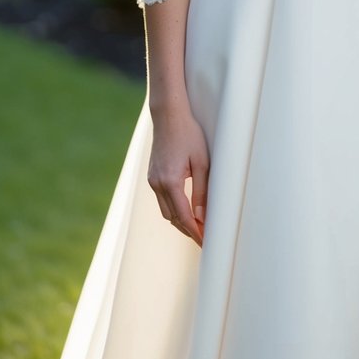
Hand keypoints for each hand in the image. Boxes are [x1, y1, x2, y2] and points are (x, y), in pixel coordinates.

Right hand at [147, 106, 209, 245]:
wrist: (168, 115)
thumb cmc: (189, 134)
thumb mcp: (202, 162)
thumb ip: (202, 191)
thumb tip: (202, 217)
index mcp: (170, 182)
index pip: (184, 217)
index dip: (196, 233)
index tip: (206, 243)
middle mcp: (157, 184)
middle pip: (173, 219)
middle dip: (189, 231)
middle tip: (205, 239)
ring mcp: (152, 180)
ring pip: (166, 212)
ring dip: (181, 222)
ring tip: (199, 228)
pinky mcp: (152, 176)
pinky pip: (162, 200)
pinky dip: (174, 210)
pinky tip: (186, 211)